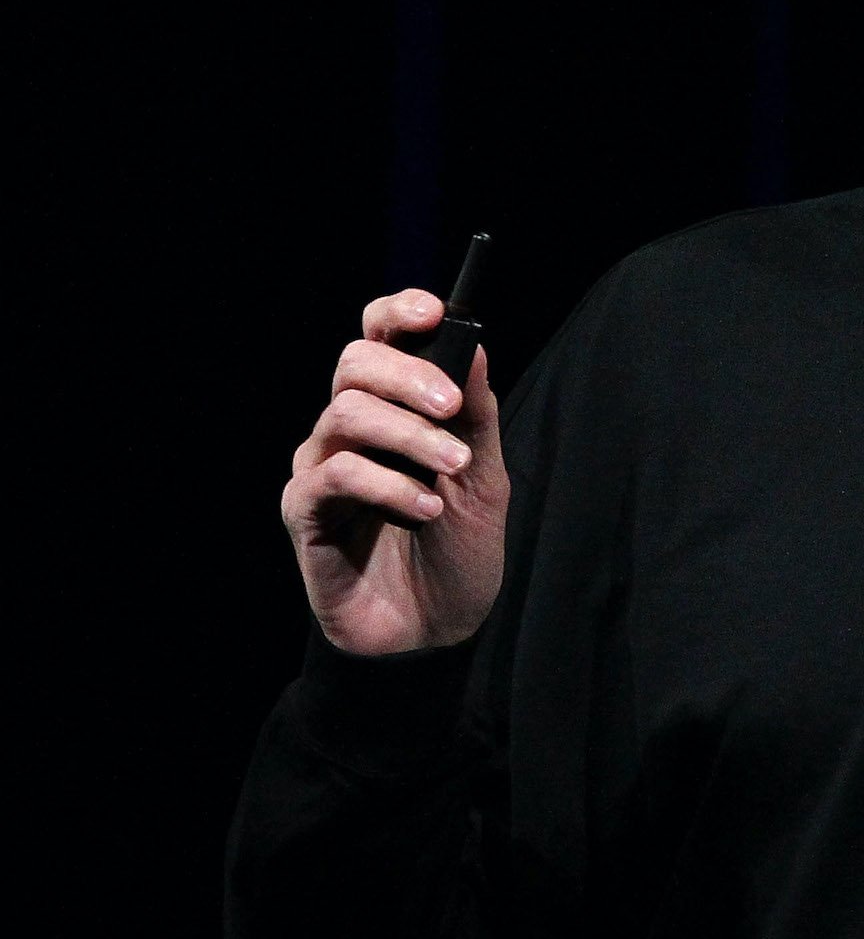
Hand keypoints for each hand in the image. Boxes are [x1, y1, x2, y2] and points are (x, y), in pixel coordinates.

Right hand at [281, 289, 509, 654]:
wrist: (438, 628)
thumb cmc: (458, 547)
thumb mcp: (483, 475)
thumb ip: (476, 412)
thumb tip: (473, 342)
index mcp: (393, 408)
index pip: (378, 338)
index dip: (398, 313)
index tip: (435, 311)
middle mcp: (349, 429)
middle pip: (355, 363)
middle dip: (409, 375)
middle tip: (452, 407)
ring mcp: (322, 467)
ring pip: (345, 414)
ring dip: (408, 435)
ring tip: (454, 465)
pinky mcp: (305, 512)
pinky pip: (334, 475)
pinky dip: (387, 484)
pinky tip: (425, 508)